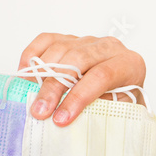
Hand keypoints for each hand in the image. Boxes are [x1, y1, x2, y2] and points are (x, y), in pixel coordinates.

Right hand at [17, 33, 145, 125]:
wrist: (122, 90)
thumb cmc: (120, 104)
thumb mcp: (117, 111)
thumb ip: (97, 111)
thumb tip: (65, 118)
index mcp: (129, 64)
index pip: (101, 75)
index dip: (78, 97)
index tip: (61, 118)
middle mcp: (110, 47)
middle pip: (77, 60)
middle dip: (55, 87)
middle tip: (40, 111)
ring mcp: (88, 40)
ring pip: (60, 49)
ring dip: (41, 74)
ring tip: (31, 98)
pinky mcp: (70, 38)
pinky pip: (47, 39)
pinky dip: (33, 55)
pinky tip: (25, 74)